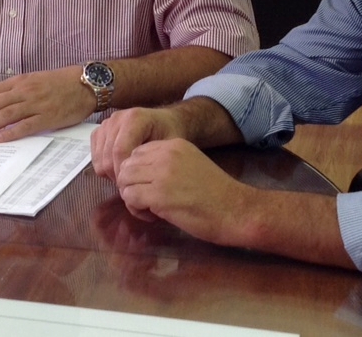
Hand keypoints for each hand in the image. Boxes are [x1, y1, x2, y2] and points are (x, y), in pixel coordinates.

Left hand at [0, 68, 93, 141]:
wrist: (86, 84)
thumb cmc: (60, 83)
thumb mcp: (33, 80)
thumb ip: (15, 91)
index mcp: (19, 82)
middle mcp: (24, 91)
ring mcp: (36, 104)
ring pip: (4, 115)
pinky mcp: (48, 117)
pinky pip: (24, 126)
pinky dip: (9, 133)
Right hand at [90, 107, 183, 180]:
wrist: (163, 121)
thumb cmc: (168, 134)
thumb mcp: (170, 146)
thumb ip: (156, 160)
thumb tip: (141, 182)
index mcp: (135, 118)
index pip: (120, 151)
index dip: (124, 173)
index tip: (135, 185)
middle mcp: (117, 118)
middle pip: (107, 156)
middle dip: (118, 175)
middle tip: (132, 185)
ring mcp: (107, 124)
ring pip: (99, 158)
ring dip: (110, 172)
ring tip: (127, 176)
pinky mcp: (100, 131)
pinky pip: (94, 155)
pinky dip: (104, 166)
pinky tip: (119, 167)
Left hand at [113, 138, 251, 242]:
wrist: (236, 210)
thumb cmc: (217, 194)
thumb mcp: (192, 165)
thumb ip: (168, 164)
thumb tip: (142, 175)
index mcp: (174, 145)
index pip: (137, 152)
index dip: (137, 172)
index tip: (149, 187)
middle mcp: (166, 154)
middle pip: (127, 165)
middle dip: (131, 184)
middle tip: (146, 200)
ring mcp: (162, 174)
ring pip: (125, 181)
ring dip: (132, 197)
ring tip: (149, 209)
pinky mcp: (159, 195)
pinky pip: (130, 198)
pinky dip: (136, 210)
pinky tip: (153, 216)